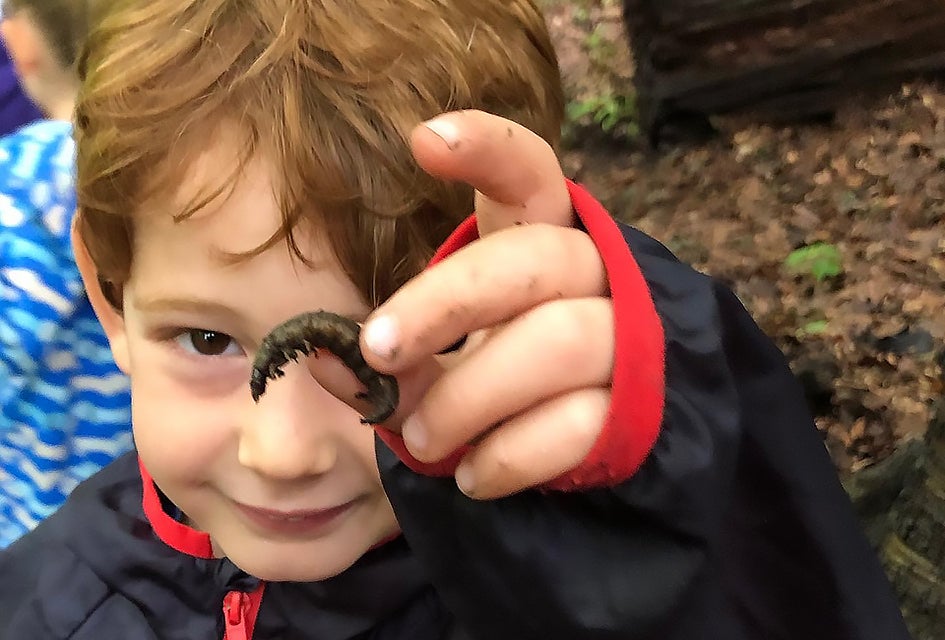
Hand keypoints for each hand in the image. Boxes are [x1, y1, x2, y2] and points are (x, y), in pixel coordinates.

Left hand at [360, 110, 614, 498]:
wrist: (568, 455)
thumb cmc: (489, 389)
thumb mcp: (431, 369)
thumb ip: (383, 364)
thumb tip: (320, 357)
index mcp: (538, 242)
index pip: (530, 174)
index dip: (489, 148)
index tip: (424, 140)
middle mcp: (592, 278)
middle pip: (534, 259)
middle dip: (446, 301)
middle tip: (378, 348)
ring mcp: (623, 342)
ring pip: (558, 341)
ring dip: (469, 398)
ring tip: (422, 442)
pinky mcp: (632, 411)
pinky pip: (574, 425)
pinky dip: (506, 456)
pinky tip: (471, 474)